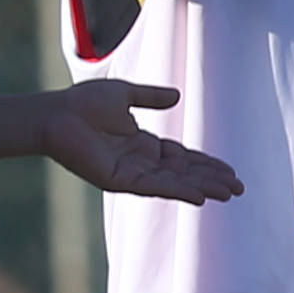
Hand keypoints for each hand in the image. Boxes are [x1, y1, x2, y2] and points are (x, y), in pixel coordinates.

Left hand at [41, 79, 243, 205]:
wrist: (55, 115)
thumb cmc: (81, 103)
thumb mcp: (125, 95)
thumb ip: (151, 98)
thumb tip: (177, 97)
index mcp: (142, 144)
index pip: (182, 158)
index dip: (206, 164)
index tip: (229, 171)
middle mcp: (140, 162)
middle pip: (184, 173)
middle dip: (212, 180)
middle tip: (239, 189)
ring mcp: (131, 173)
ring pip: (175, 182)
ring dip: (203, 187)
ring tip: (229, 193)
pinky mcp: (120, 180)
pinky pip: (155, 187)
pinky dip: (178, 191)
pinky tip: (200, 197)